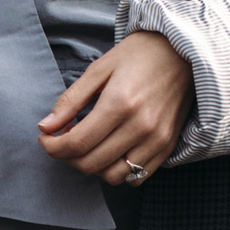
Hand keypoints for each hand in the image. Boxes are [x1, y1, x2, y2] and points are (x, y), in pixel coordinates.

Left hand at [38, 30, 191, 184]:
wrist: (184, 52)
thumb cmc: (139, 55)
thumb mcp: (99, 69)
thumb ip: (71, 100)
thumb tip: (45, 127)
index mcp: (119, 103)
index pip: (76, 143)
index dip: (52, 147)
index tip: (45, 139)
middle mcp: (140, 126)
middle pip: (91, 164)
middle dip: (67, 157)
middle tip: (63, 141)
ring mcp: (156, 139)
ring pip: (113, 176)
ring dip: (92, 167)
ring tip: (88, 146)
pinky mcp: (167, 146)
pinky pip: (137, 177)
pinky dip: (118, 171)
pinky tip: (111, 152)